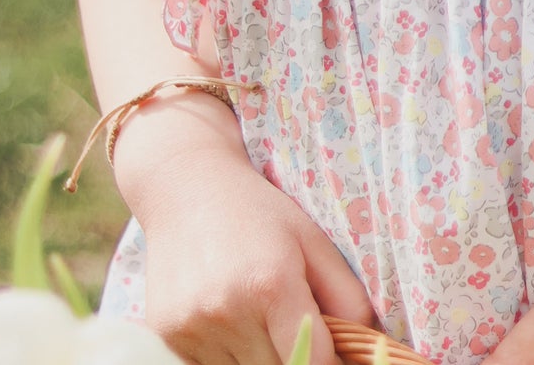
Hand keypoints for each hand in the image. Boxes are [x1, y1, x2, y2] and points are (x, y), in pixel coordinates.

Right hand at [135, 141, 380, 364]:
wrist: (186, 187)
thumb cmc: (258, 211)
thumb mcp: (312, 240)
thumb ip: (345, 295)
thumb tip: (366, 344)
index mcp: (272, 285)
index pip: (312, 362)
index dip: (328, 362)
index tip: (332, 351)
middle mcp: (228, 311)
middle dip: (294, 357)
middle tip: (294, 324)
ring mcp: (193, 327)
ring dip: (259, 357)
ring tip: (259, 316)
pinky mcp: (167, 335)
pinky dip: (227, 355)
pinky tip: (230, 319)